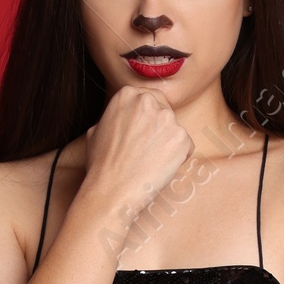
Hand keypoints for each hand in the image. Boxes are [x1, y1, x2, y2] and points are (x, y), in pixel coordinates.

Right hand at [82, 84, 194, 229]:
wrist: (111, 190)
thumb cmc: (101, 165)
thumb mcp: (97, 129)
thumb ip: (117, 116)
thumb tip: (124, 118)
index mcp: (128, 93)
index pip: (149, 101)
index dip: (146, 122)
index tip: (139, 138)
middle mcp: (149, 100)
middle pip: (165, 112)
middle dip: (159, 130)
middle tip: (146, 151)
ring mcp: (167, 118)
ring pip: (175, 130)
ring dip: (168, 144)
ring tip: (149, 162)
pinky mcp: (181, 138)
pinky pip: (186, 147)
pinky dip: (178, 158)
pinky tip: (159, 168)